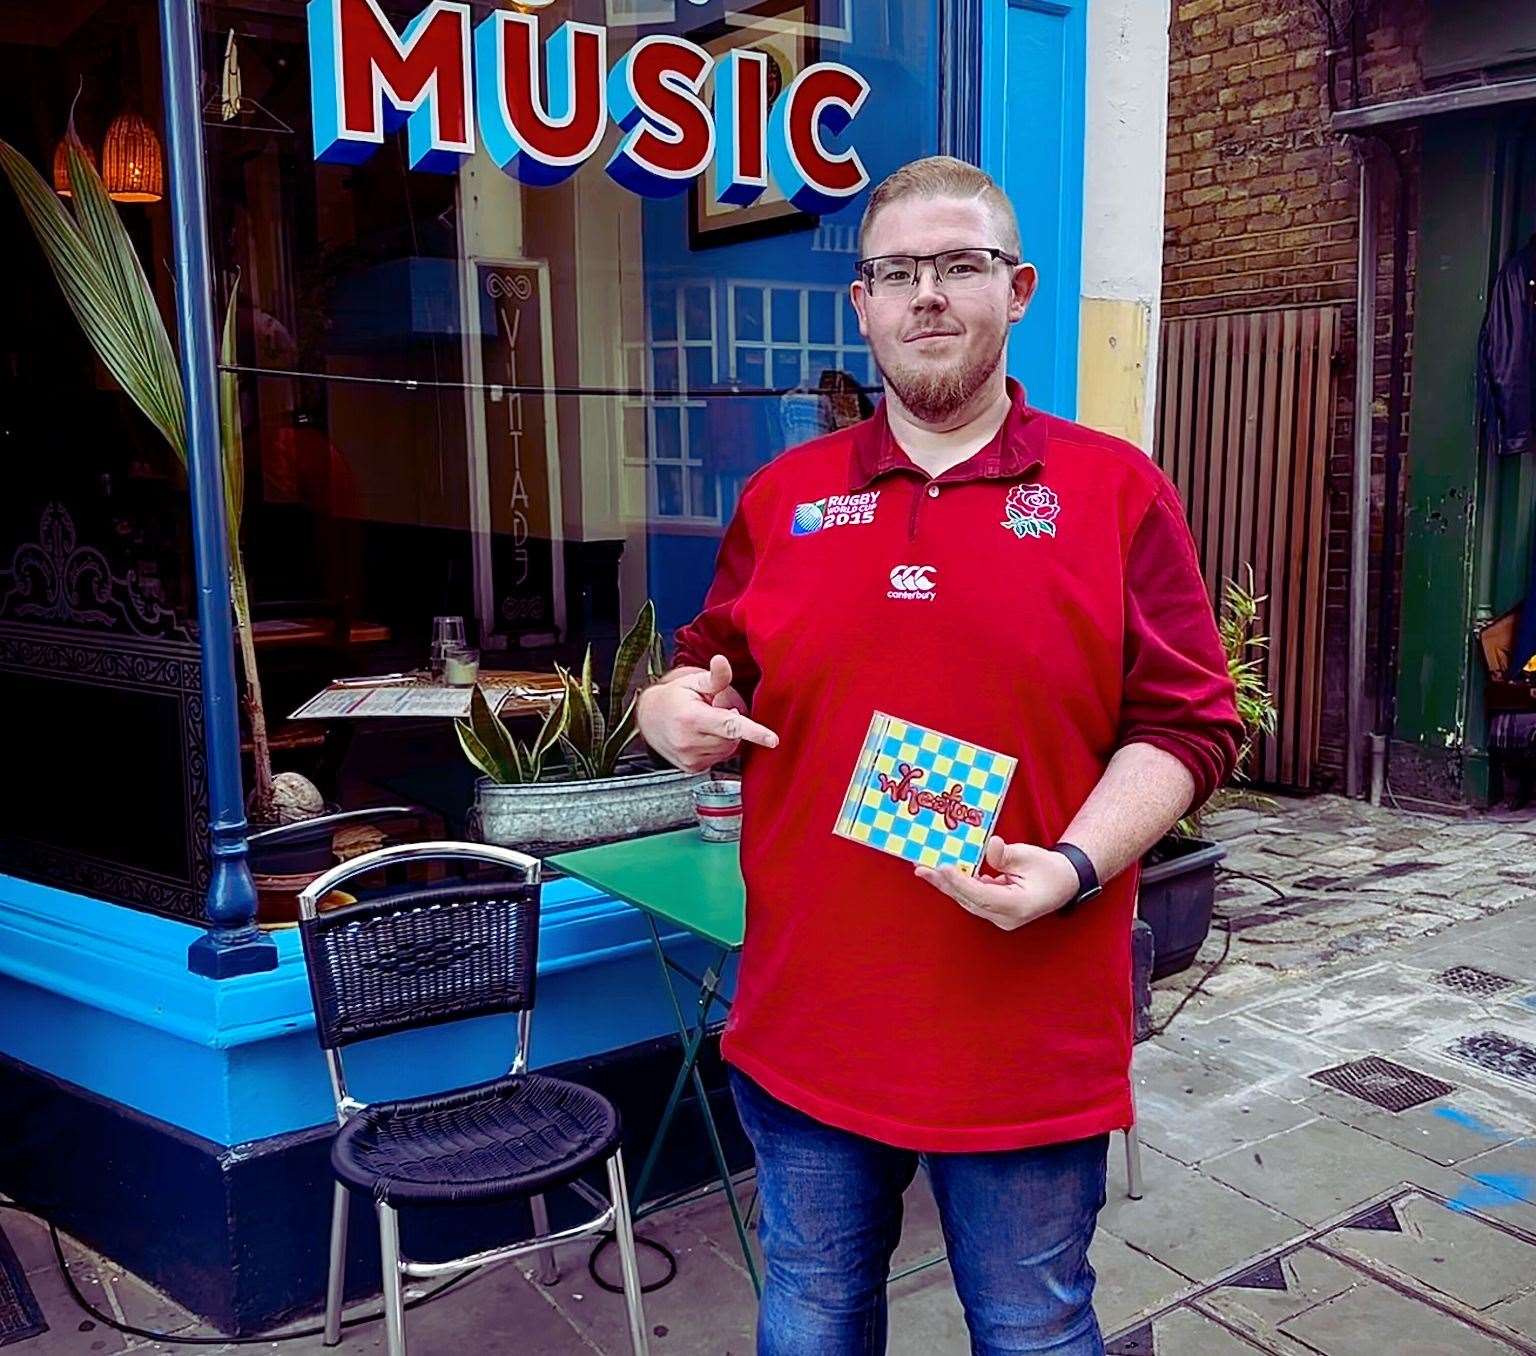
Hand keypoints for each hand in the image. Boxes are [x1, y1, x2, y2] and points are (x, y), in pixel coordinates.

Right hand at [636, 654, 779, 772]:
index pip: (729, 725)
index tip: (772, 740)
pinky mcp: (692, 768)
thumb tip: (722, 661)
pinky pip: (719, 758)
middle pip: (733, 737)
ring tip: (706, 723)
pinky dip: (717, 747)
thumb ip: (715, 677)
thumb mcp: (693, 681)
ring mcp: (690, 758)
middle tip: (714, 710)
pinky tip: (703, 736)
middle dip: (731, 722)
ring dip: (725, 736)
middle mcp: (688, 741)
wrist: (647, 719)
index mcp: (691, 717)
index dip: (754, 732)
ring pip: (728, 749)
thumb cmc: (673, 697)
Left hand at [914, 836, 1079, 930]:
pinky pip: (972, 898)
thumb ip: (1007, 855)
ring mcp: (999, 918)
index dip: (961, 882)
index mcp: (1019, 906)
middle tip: (921, 868)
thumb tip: (990, 846)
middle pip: (969, 900)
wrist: (1062, 884)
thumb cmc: (1048, 869)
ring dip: (946, 884)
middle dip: (944, 883)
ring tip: (924, 869)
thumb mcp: (1031, 856)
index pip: (983, 896)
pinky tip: (940, 872)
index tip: (943, 867)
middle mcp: (1006, 918)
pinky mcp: (994, 911)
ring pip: (967, 901)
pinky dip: (957, 885)